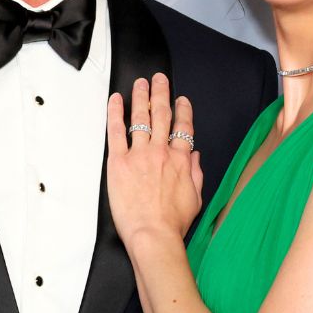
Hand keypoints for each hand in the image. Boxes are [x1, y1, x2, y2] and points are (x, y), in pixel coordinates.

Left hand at [106, 73, 203, 244]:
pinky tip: (116, 99)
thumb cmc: (173, 222)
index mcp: (181, 160)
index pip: (184, 127)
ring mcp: (140, 155)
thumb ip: (196, 173)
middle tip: (159, 79)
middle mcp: (161, 151)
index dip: (183, 110)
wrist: (154, 234)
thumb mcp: (196, 198)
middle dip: (162, 93)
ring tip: (141, 83)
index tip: (182, 100)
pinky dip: (116, 113)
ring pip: (141, 118)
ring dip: (141, 97)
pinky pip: (117, 132)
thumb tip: (195, 156)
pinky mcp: (119, 162)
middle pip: (163, 115)